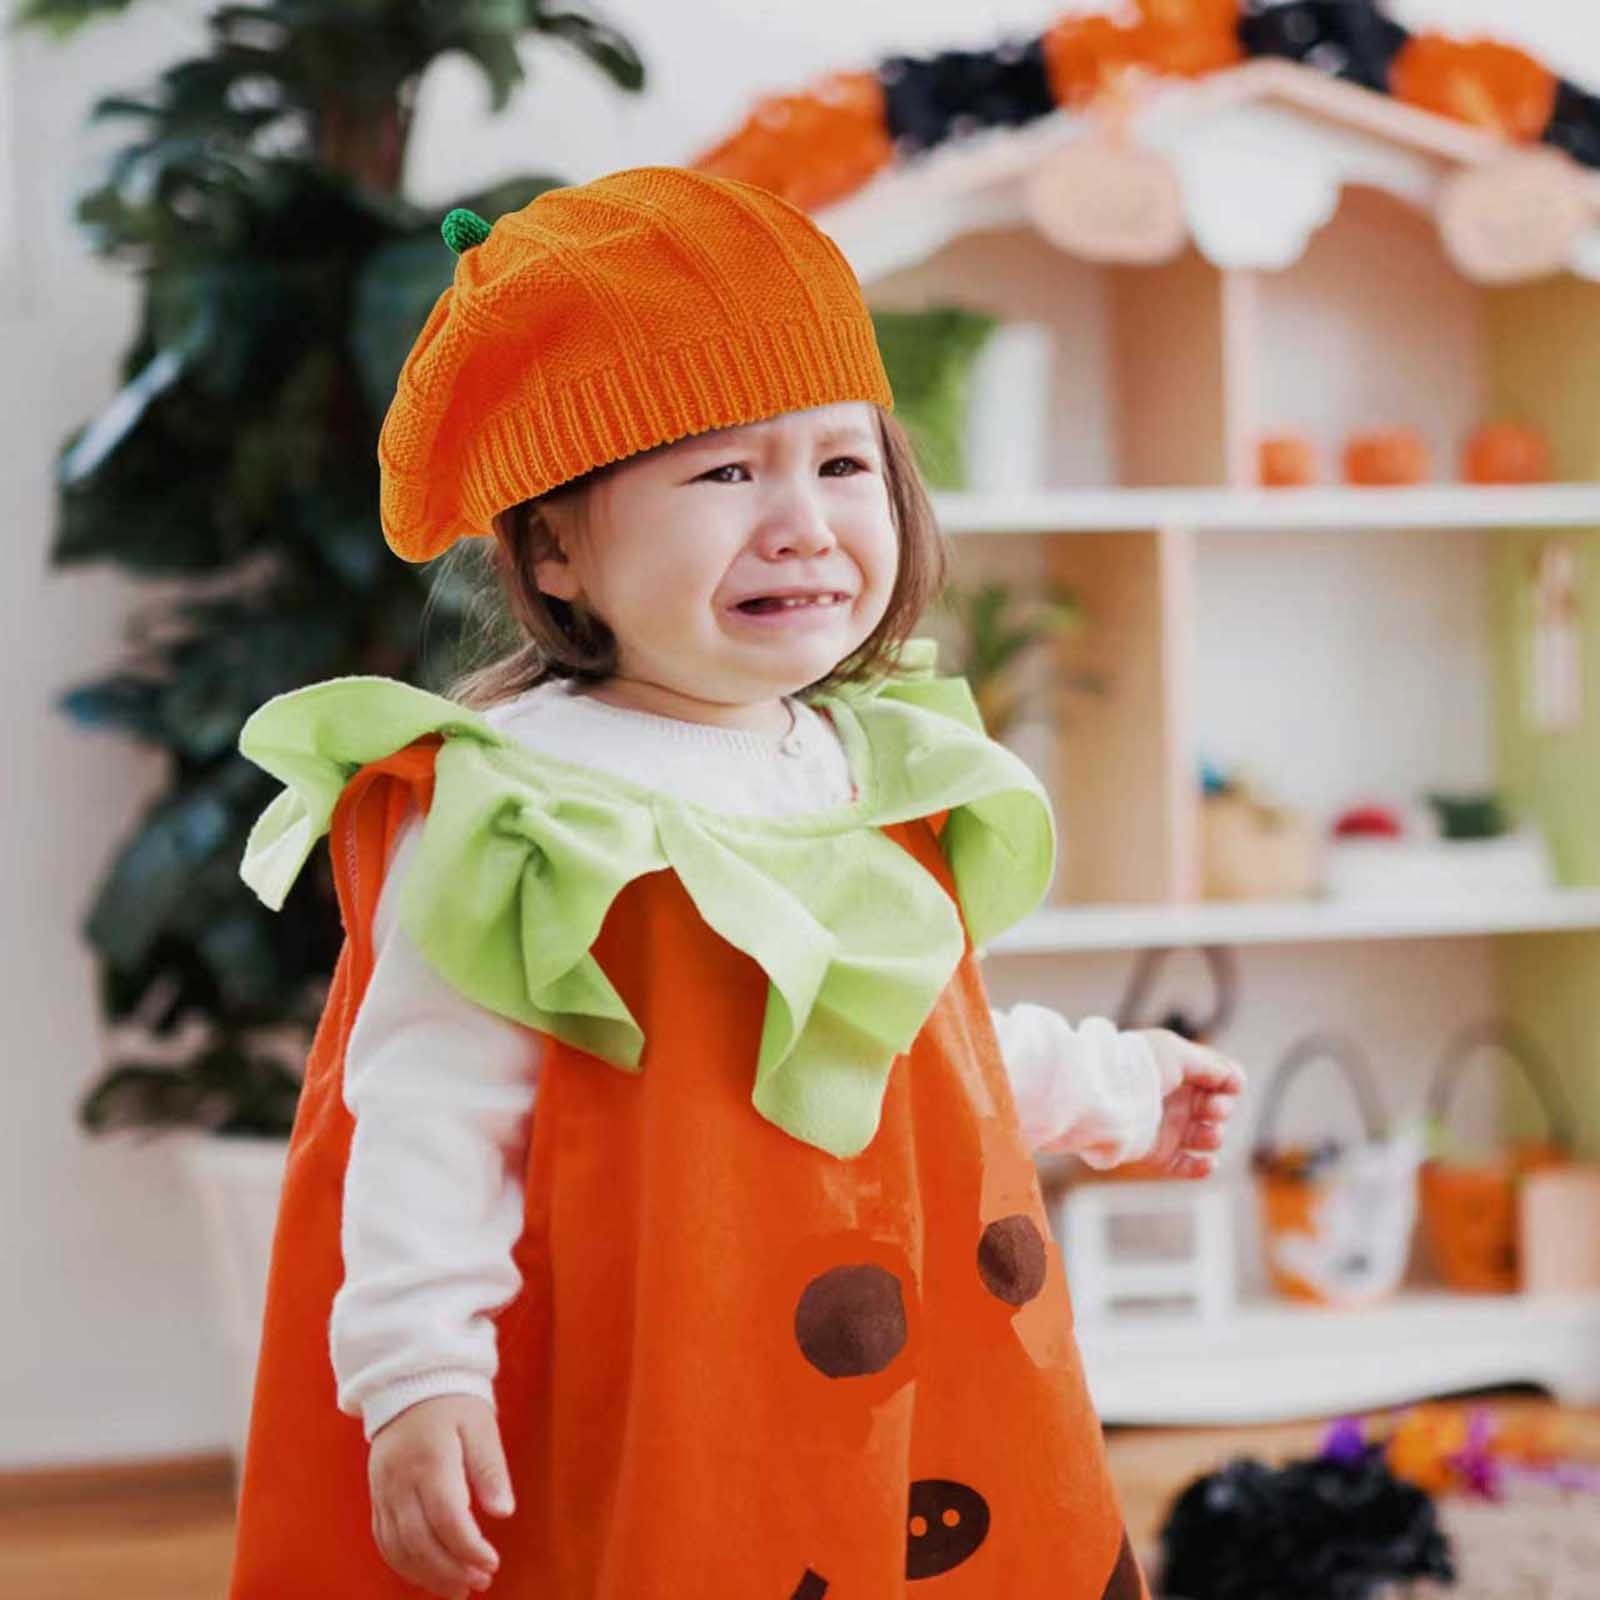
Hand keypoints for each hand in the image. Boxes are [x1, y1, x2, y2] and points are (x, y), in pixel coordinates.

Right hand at [368, 1393, 514, 1597]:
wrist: (409, 1380)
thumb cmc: (453, 1402)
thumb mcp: (481, 1425)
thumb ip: (491, 1469)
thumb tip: (504, 1512)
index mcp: (430, 1459)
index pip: (447, 1517)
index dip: (469, 1548)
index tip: (492, 1564)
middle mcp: (400, 1479)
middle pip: (419, 1540)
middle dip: (450, 1570)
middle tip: (479, 1584)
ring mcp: (383, 1489)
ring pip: (397, 1547)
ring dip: (426, 1575)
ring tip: (457, 1590)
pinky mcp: (376, 1495)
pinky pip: (384, 1539)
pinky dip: (403, 1564)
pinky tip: (428, 1575)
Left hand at [1139, 1032, 1245, 1178]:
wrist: (1105, 1095)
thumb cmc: (1140, 1067)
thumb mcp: (1178, 1054)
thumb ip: (1211, 1066)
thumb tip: (1237, 1081)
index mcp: (1178, 1072)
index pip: (1216, 1079)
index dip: (1229, 1083)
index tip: (1231, 1085)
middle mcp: (1174, 1099)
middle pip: (1217, 1109)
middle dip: (1221, 1109)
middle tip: (1213, 1108)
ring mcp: (1167, 1127)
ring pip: (1208, 1137)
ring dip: (1214, 1136)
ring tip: (1207, 1133)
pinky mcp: (1157, 1152)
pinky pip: (1186, 1166)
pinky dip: (1200, 1168)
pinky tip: (1208, 1163)